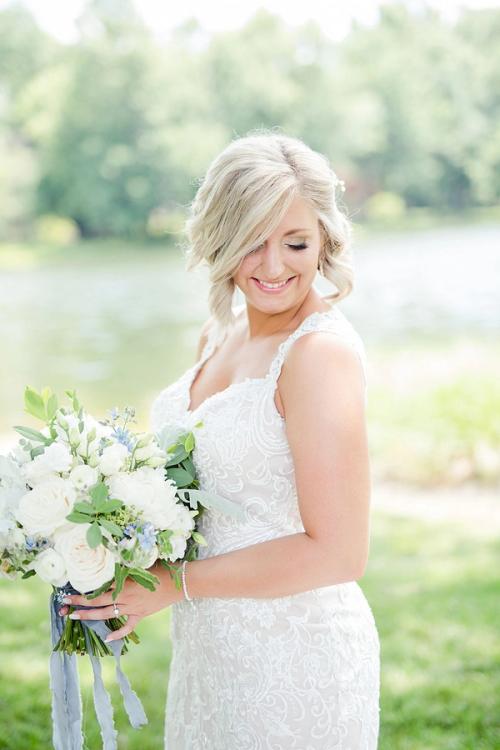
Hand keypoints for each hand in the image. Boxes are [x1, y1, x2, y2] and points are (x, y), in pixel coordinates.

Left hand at [57, 561, 184, 641]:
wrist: (181, 582)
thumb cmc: (162, 569)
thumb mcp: (142, 563)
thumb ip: (125, 566)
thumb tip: (110, 562)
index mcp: (125, 581)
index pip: (100, 587)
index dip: (84, 590)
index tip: (70, 591)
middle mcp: (126, 596)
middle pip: (99, 602)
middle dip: (80, 604)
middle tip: (65, 606)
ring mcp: (133, 607)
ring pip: (108, 613)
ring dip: (90, 616)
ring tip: (75, 617)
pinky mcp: (141, 614)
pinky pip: (127, 626)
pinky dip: (118, 633)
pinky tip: (107, 637)